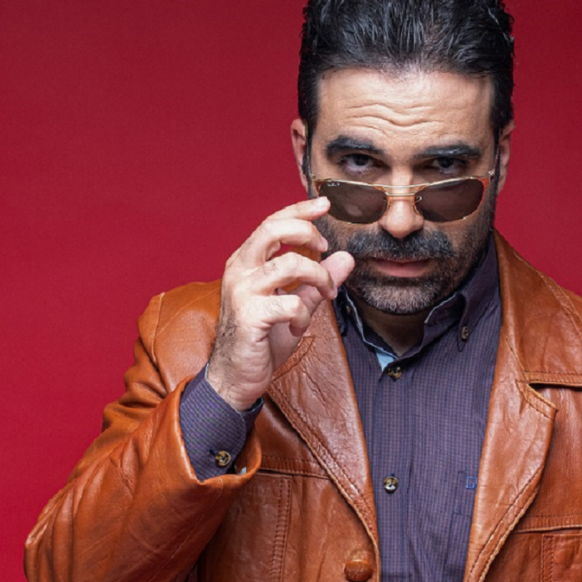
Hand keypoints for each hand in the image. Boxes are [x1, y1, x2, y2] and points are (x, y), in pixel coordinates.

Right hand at [205, 197, 354, 409]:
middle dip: (307, 233)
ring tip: (325, 296)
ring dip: (318, 278)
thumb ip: (317, 281)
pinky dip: (303, 314)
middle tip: (325, 248)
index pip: (272, 224)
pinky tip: (299, 327)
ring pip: (289, 264)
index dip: (299, 210)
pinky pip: (289, 303)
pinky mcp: (248, 316)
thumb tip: (346, 258)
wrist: (235, 377)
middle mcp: (240, 271)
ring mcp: (242, 292)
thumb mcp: (295, 304)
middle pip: (273, 231)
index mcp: (247, 263)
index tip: (325, 204)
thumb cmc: (261, 339)